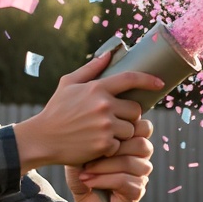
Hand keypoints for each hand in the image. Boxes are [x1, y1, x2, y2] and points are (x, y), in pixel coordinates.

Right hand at [15, 52, 163, 169]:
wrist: (42, 139)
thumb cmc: (56, 110)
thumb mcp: (68, 84)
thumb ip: (90, 69)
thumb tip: (109, 53)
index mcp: (96, 88)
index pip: (130, 79)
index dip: (148, 80)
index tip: (160, 83)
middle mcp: (103, 105)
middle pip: (135, 109)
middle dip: (129, 115)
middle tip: (114, 120)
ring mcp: (105, 126)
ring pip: (131, 129)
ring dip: (122, 133)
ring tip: (104, 133)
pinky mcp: (104, 144)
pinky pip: (120, 145)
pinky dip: (111, 147)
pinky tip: (96, 144)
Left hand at [65, 118, 154, 201]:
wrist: (84, 201)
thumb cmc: (85, 172)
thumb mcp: (83, 151)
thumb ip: (93, 136)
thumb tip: (95, 125)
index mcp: (134, 143)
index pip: (145, 128)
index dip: (128, 128)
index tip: (101, 134)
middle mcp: (142, 158)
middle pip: (141, 144)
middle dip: (112, 148)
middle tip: (90, 154)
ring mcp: (142, 176)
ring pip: (130, 163)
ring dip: (104, 166)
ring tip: (85, 171)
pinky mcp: (136, 192)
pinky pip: (124, 181)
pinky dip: (103, 180)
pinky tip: (88, 181)